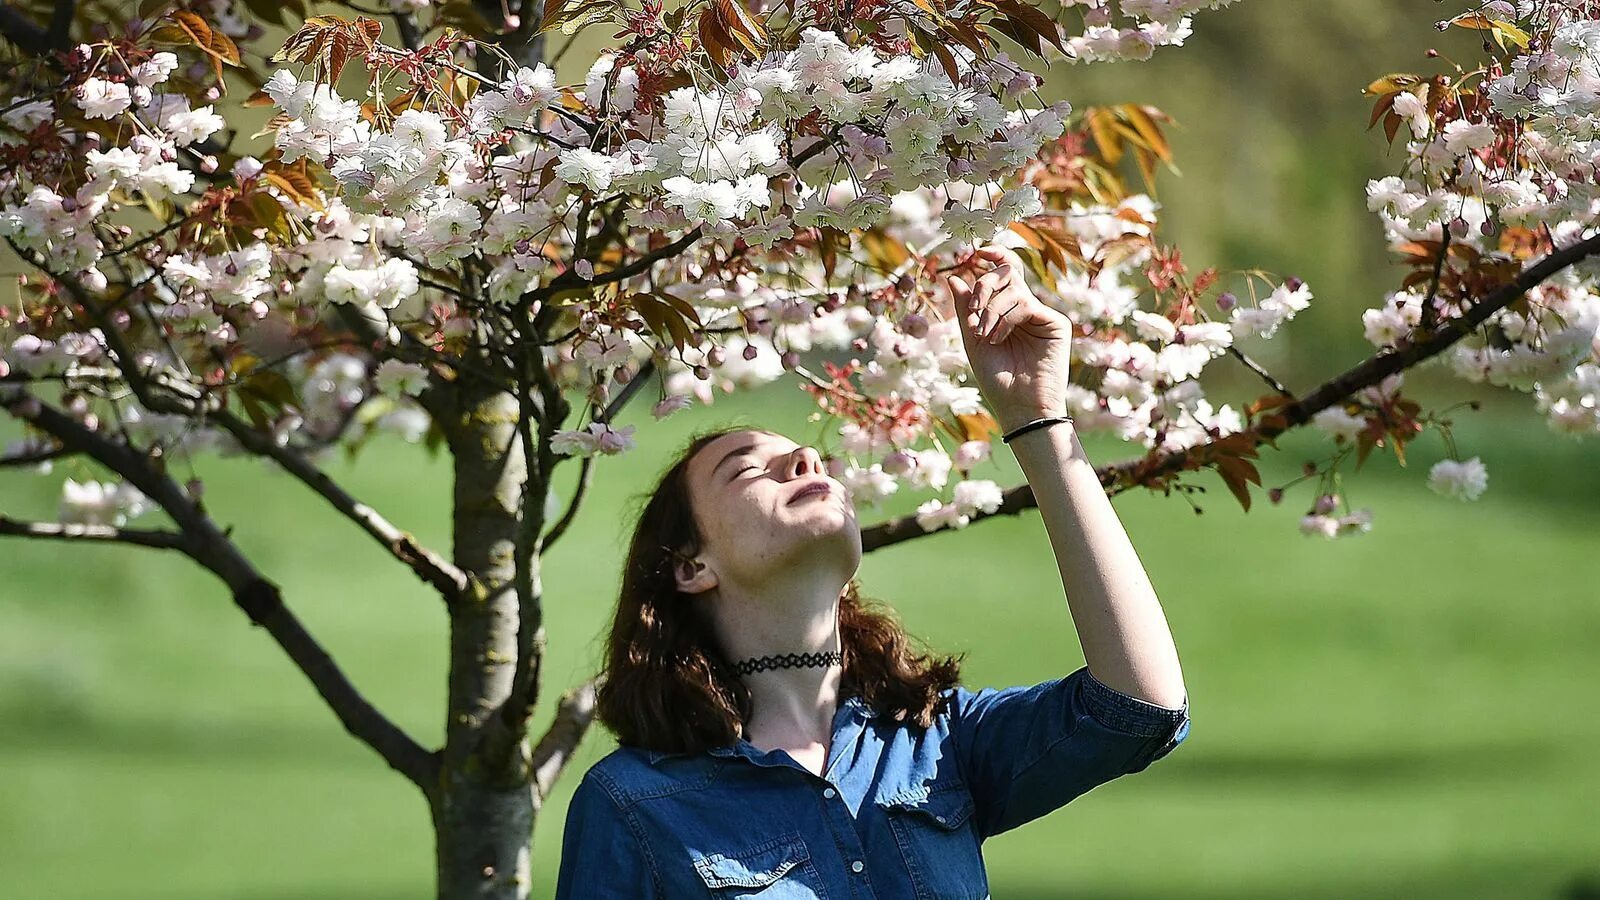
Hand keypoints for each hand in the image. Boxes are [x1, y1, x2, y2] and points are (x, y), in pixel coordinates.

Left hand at [945, 243, 1075, 433]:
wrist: (1020, 408)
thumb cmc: (996, 380)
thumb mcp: (973, 341)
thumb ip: (965, 310)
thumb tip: (954, 277)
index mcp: (1006, 311)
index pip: (1002, 274)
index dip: (993, 256)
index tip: (977, 252)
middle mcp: (1025, 309)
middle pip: (1008, 273)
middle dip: (985, 284)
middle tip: (973, 311)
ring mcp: (1041, 315)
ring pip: (1013, 288)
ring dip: (991, 309)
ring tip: (984, 335)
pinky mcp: (1055, 323)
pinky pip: (1025, 304)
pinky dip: (1006, 318)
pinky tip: (998, 338)